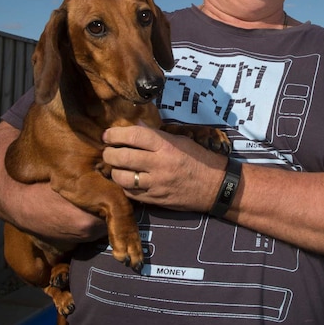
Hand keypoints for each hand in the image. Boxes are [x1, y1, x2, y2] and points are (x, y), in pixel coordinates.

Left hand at [102, 125, 227, 211]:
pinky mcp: (156, 199)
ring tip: (116, 167)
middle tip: (108, 151)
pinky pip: (131, 193)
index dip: (115, 134)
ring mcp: (156, 184)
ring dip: (114, 171)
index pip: (134, 135)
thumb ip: (156, 134)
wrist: (216, 187)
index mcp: (166, 145)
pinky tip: (127, 180)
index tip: (107, 134)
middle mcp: (159, 164)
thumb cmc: (200, 159)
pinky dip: (125, 186)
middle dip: (109, 153)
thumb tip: (135, 125)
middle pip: (122, 157)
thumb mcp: (181, 141)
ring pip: (122, 177)